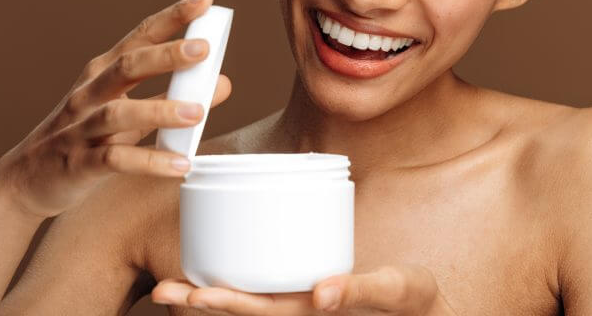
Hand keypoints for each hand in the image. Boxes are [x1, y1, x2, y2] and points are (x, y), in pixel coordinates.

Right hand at [0, 0, 230, 221]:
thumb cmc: (83, 138)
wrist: (27, 181)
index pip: (141, 37)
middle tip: (204, 49)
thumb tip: (222, 82)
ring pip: (118, 113)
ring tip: (198, 113)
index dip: (172, 17)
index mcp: (103, 73)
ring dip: (160, 110)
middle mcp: (90, 93)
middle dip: (165, 55)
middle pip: (127, 66)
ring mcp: (80, 128)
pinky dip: (149, 162)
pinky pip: (114, 160)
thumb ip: (171, 97)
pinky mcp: (77, 164)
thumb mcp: (130, 114)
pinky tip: (181, 164)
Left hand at [151, 264, 456, 315]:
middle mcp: (304, 313)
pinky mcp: (310, 296)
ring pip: (251, 307)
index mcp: (317, 313)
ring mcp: (305, 307)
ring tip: (169, 291)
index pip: (263, 312)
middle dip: (202, 304)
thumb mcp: (397, 290)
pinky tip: (213, 279)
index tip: (191, 296)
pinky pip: (268, 296)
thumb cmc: (417, 303)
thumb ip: (361, 290)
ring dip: (210, 301)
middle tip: (161, 292)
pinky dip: (238, 291)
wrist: (430, 313)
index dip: (226, 305)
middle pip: (245, 312)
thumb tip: (321, 294)